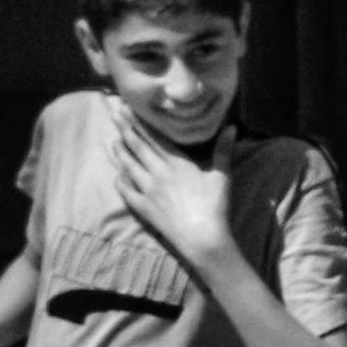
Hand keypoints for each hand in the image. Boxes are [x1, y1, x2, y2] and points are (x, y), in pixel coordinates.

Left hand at [110, 113, 237, 271]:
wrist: (202, 238)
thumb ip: (223, 150)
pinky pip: (126, 191)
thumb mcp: (222, 176)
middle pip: (138, 147)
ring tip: (114, 141)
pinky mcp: (144, 207)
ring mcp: (148, 190)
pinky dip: (121, 181)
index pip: (154, 138)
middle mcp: (158, 173)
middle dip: (125, 129)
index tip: (128, 109)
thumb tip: (231, 127)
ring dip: (121, 152)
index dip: (140, 123)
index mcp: (177, 164)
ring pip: (129, 166)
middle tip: (114, 114)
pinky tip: (119, 175)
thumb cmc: (215, 207)